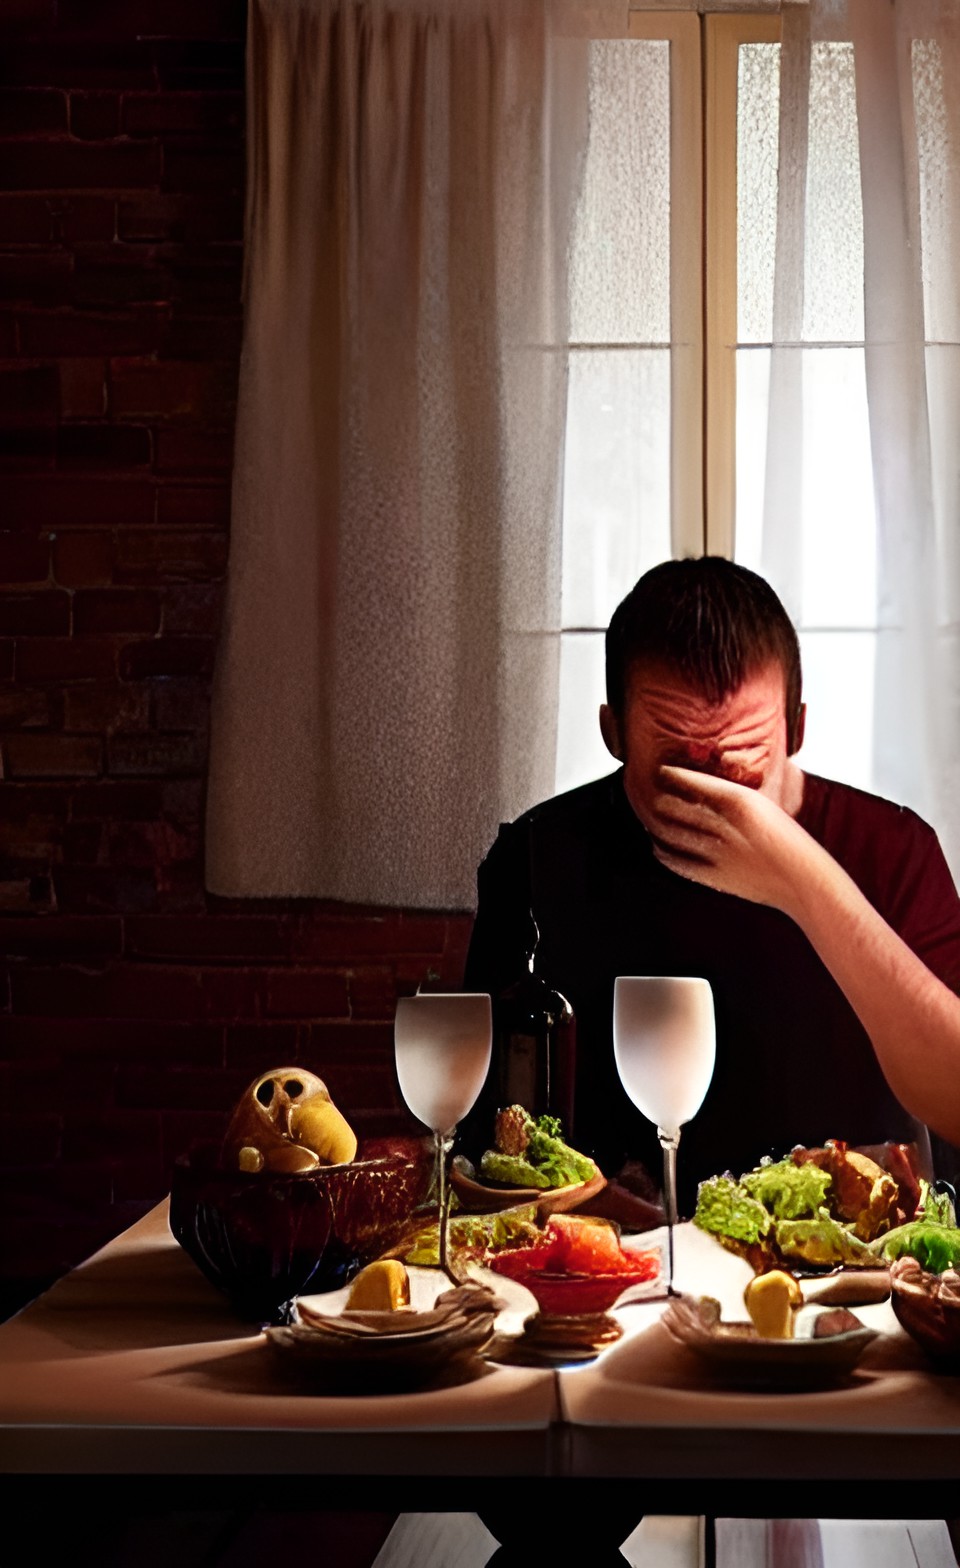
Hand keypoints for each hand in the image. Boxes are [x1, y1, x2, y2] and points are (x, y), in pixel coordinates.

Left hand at [646, 764, 821, 913]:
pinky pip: (676, 860)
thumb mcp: (765, 808)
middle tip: (649, 793)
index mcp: (741, 800)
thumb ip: (737, 798)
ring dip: (656, 823)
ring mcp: (717, 851)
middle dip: (660, 798)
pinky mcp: (713, 876)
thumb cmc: (789, 841)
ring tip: (651, 817)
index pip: (692, 781)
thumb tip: (711, 787)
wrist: (804, 879)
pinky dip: (663, 851)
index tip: (660, 770)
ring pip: (671, 832)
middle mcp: (725, 823)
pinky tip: (659, 846)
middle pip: (675, 806)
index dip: (672, 776)